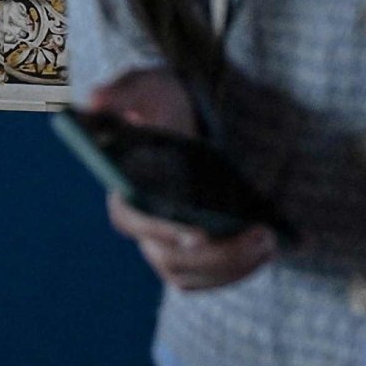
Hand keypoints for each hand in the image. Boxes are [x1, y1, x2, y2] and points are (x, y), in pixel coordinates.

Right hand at [87, 70, 276, 293]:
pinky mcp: (190, 254)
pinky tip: (270, 249)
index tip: (200, 233)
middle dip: (218, 254)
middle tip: (261, 235)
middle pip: (170, 259)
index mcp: (122, 190)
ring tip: (270, 240)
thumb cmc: (158, 103)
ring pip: (191, 275)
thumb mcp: (145, 88)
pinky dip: (239, 271)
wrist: (179, 120)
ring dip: (233, 267)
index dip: (164, 231)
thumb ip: (122, 93)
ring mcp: (163, 245)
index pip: (136, 221)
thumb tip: (95, 100)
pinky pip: (208, 277)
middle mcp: (140, 227)